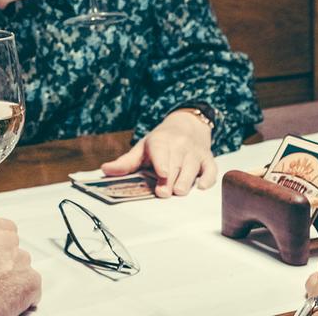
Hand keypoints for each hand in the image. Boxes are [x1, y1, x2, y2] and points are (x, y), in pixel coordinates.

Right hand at [0, 216, 41, 315]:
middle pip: (13, 249)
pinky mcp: (29, 281)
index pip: (2, 228)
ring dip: (13, 279)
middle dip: (5, 263)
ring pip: (23, 269)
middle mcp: (5, 240)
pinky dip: (24, 297)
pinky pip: (32, 289)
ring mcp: (20, 260)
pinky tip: (8, 304)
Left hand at [100, 110, 215, 196]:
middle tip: (163, 193)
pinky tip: (201, 186)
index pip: (161, 151)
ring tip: (178, 191)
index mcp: (161, 141)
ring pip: (192, 169)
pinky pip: (211, 170)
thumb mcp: (143, 147)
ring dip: (186, 182)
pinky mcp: (208, 159)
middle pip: (175, 165)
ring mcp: (195, 152)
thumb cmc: (162, 141)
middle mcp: (180, 145)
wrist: (187, 124)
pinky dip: (208, 179)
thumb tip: (105, 170)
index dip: (162, 162)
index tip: (161, 173)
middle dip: (170, 180)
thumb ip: (126, 162)